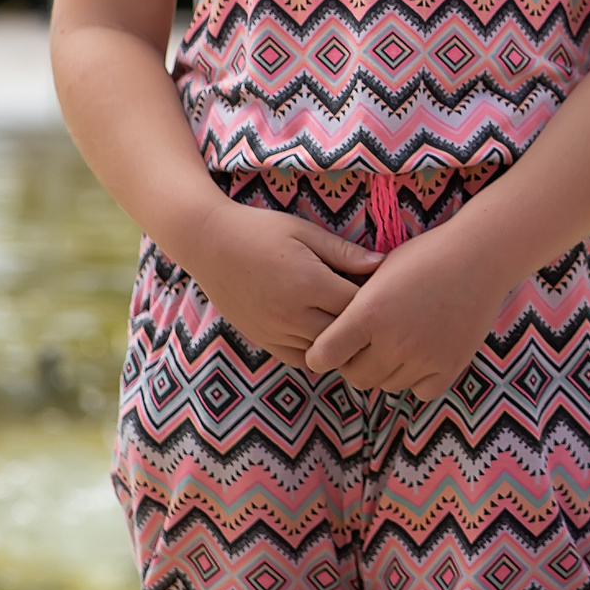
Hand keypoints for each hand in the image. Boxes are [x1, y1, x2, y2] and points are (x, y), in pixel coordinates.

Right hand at [176, 199, 382, 366]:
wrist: (208, 243)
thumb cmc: (260, 230)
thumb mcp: (304, 231)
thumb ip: (343, 251)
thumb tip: (381, 263)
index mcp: (309, 283)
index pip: (358, 305)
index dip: (374, 298)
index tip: (381, 288)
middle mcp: (293, 314)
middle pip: (344, 333)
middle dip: (361, 323)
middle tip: (371, 308)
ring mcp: (276, 331)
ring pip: (323, 350)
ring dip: (339, 339)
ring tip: (350, 322)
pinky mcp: (262, 340)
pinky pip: (299, 359)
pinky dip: (316, 351)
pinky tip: (323, 333)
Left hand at [303, 219, 518, 399]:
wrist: (480, 255)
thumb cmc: (426, 256)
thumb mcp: (380, 270)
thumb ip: (355, 305)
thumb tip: (332, 331)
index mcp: (368, 313)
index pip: (323, 357)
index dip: (320, 354)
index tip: (328, 347)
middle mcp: (393, 341)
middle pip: (355, 377)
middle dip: (355, 363)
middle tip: (367, 343)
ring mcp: (423, 358)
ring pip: (388, 385)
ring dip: (387, 370)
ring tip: (399, 342)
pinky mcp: (449, 367)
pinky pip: (421, 391)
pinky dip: (418, 379)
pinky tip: (422, 354)